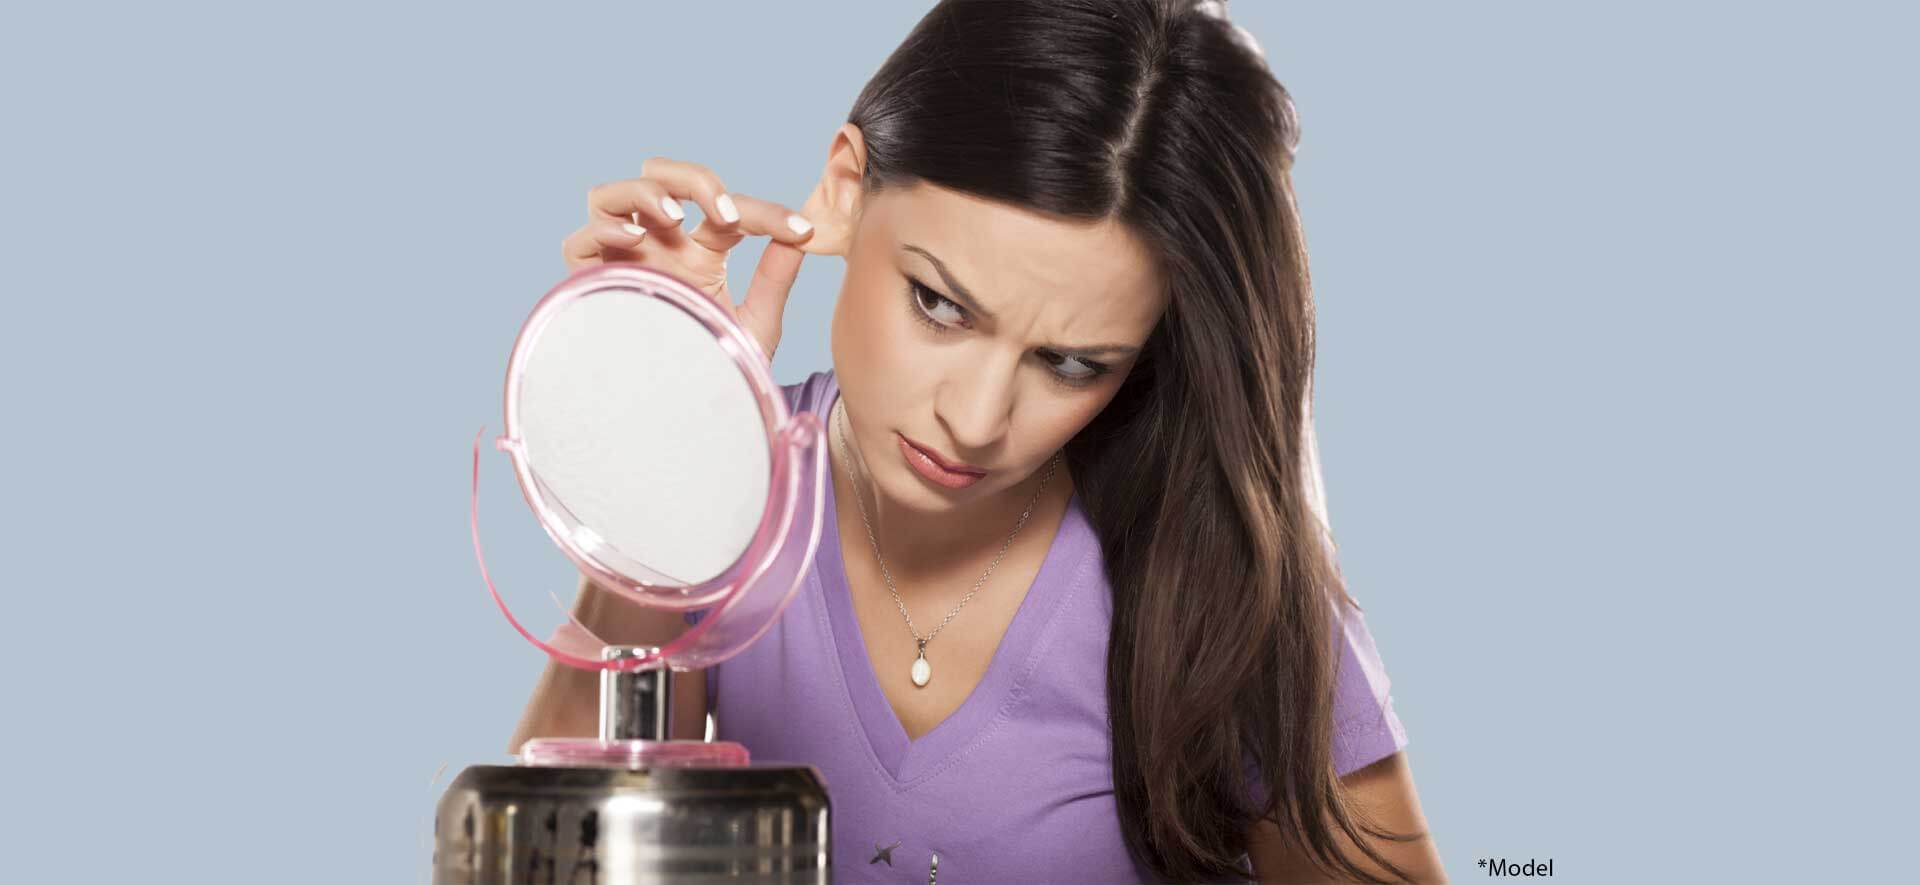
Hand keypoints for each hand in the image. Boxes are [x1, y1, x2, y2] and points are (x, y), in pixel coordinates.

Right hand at [561, 157, 815, 360]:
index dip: (765, 213)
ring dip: (644, 193)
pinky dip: (603, 229)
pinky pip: (578, 242)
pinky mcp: (590, 286)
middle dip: (692, 179)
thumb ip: (775, 278)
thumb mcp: (756, 324)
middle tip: (727, 213)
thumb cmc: (718, 372)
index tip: (801, 230)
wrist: (683, 422)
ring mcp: (621, 262)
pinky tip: (635, 241)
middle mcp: (657, 248)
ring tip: (677, 217)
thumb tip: (803, 236)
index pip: (726, 211)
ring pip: (610, 196)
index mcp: (699, 252)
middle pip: (657, 179)